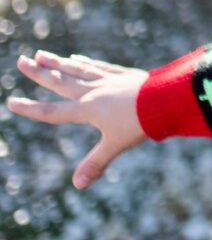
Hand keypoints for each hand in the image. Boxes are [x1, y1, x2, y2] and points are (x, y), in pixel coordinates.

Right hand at [7, 50, 148, 188]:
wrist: (167, 99)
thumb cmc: (141, 122)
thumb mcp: (116, 145)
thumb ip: (95, 163)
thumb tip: (77, 185)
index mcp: (87, 109)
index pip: (52, 112)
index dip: (30, 109)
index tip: (11, 102)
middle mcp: (93, 91)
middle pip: (60, 81)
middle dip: (39, 73)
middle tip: (20, 60)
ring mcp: (109, 81)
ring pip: (77, 70)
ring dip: (58, 63)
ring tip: (41, 55)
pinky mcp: (124, 75)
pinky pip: (99, 67)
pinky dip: (86, 64)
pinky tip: (77, 59)